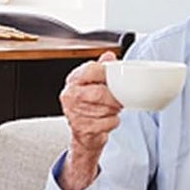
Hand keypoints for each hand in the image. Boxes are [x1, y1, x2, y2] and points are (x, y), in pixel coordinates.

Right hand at [58, 51, 121, 189]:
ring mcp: (73, 113)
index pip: (91, 70)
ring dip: (114, 110)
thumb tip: (109, 56)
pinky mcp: (81, 128)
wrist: (84, 132)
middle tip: (119, 99)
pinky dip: (113, 122)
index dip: (106, 74)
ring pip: (105, 109)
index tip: (116, 78)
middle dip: (114, 98)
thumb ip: (102, 68)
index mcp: (73, 80)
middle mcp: (70, 95)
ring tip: (111, 109)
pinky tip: (108, 120)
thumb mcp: (94, 83)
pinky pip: (106, 123)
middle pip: (99, 93)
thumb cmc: (90, 104)